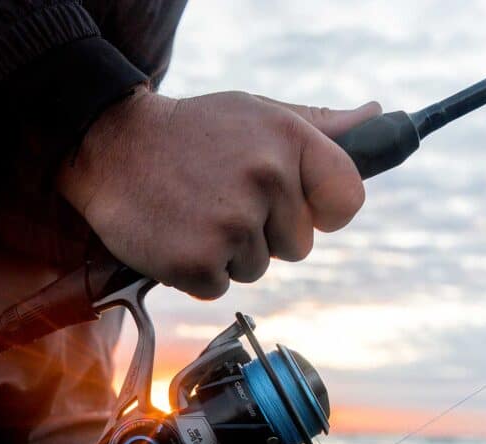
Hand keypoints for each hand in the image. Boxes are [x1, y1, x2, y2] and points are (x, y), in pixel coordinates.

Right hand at [57, 87, 380, 298]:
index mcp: (290, 140)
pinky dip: (197, 271)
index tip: (290, 204)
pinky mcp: (198, 261)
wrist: (109, 147)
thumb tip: (376, 119)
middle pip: (298, 246)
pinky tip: (176, 234)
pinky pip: (219, 287)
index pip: (347, 200)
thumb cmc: (191, 133)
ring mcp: (233, 224)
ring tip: (194, 212)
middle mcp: (267, 180)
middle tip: (220, 199)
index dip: (318, 211)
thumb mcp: (256, 113)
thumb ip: (319, 126)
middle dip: (264, 233)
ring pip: (256, 268)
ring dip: (227, 252)